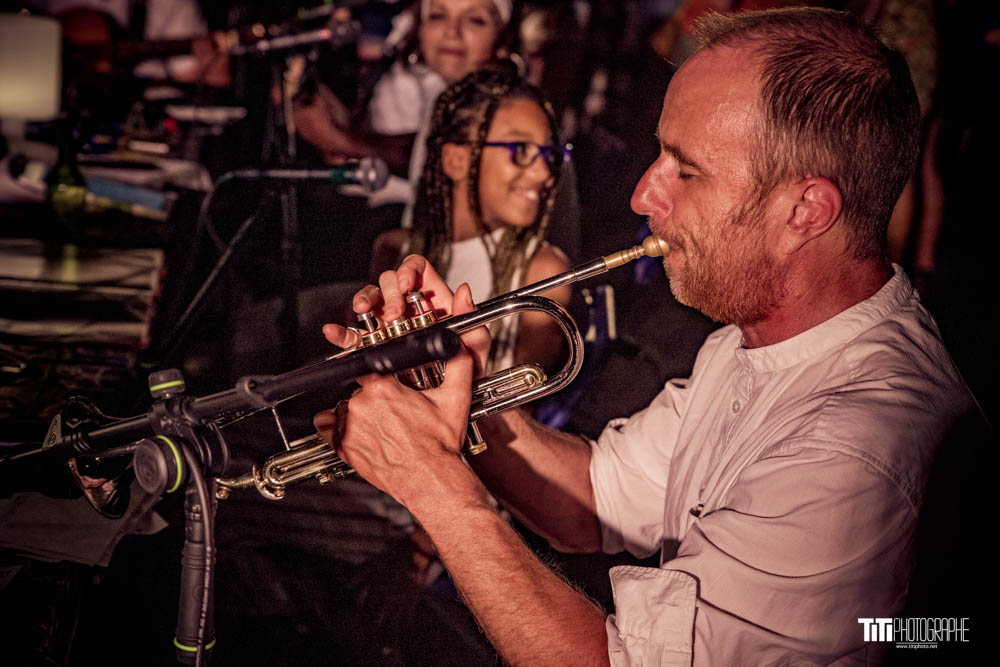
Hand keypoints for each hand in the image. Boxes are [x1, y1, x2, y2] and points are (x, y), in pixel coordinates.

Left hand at [313, 255, 490, 510]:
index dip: (379, 374)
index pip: (369, 364)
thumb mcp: (455, 398)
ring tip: (381, 426)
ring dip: (358, 414)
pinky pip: (328, 429)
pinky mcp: (343, 447)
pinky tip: (360, 433)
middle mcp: (362, 405)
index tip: (384, 382)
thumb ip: (459, 363)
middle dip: (374, 397)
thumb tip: (461, 341)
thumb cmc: (440, 445)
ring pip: (345, 407)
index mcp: (384, 387)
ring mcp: (350, 427)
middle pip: (359, 388)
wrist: (431, 480)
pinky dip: (338, 429)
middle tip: (392, 412)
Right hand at [321, 254, 489, 372]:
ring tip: (364, 312)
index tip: (406, 285)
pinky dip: (342, 332)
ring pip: (370, 301)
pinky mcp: (373, 345)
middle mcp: (408, 308)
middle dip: (389, 295)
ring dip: (364, 301)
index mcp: (433, 302)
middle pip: (389, 282)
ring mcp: (388, 325)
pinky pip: (354, 335)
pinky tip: (335, 332)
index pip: (417, 269)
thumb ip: (473, 322)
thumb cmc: (463, 373)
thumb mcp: (474, 349)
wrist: (446, 402)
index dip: (409, 270)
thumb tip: (464, 293)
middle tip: (394, 315)